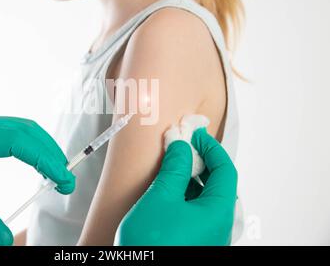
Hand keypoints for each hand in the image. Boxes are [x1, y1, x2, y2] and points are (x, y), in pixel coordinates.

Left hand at [0, 114, 74, 245]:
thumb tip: (5, 239)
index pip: (22, 142)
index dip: (47, 160)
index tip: (63, 180)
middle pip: (29, 131)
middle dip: (52, 153)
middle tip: (65, 181)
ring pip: (22, 129)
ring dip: (43, 148)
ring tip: (55, 172)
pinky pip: (12, 133)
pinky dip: (30, 146)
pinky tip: (33, 162)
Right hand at [114, 127, 237, 245]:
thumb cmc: (152, 242)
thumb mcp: (161, 197)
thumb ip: (175, 167)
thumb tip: (180, 144)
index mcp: (218, 213)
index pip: (225, 170)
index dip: (211, 147)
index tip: (195, 134)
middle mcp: (219, 225)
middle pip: (217, 184)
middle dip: (199, 162)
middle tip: (181, 147)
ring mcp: (208, 235)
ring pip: (205, 198)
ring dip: (190, 178)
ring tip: (170, 166)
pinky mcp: (195, 241)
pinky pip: (196, 211)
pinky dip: (185, 195)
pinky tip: (167, 190)